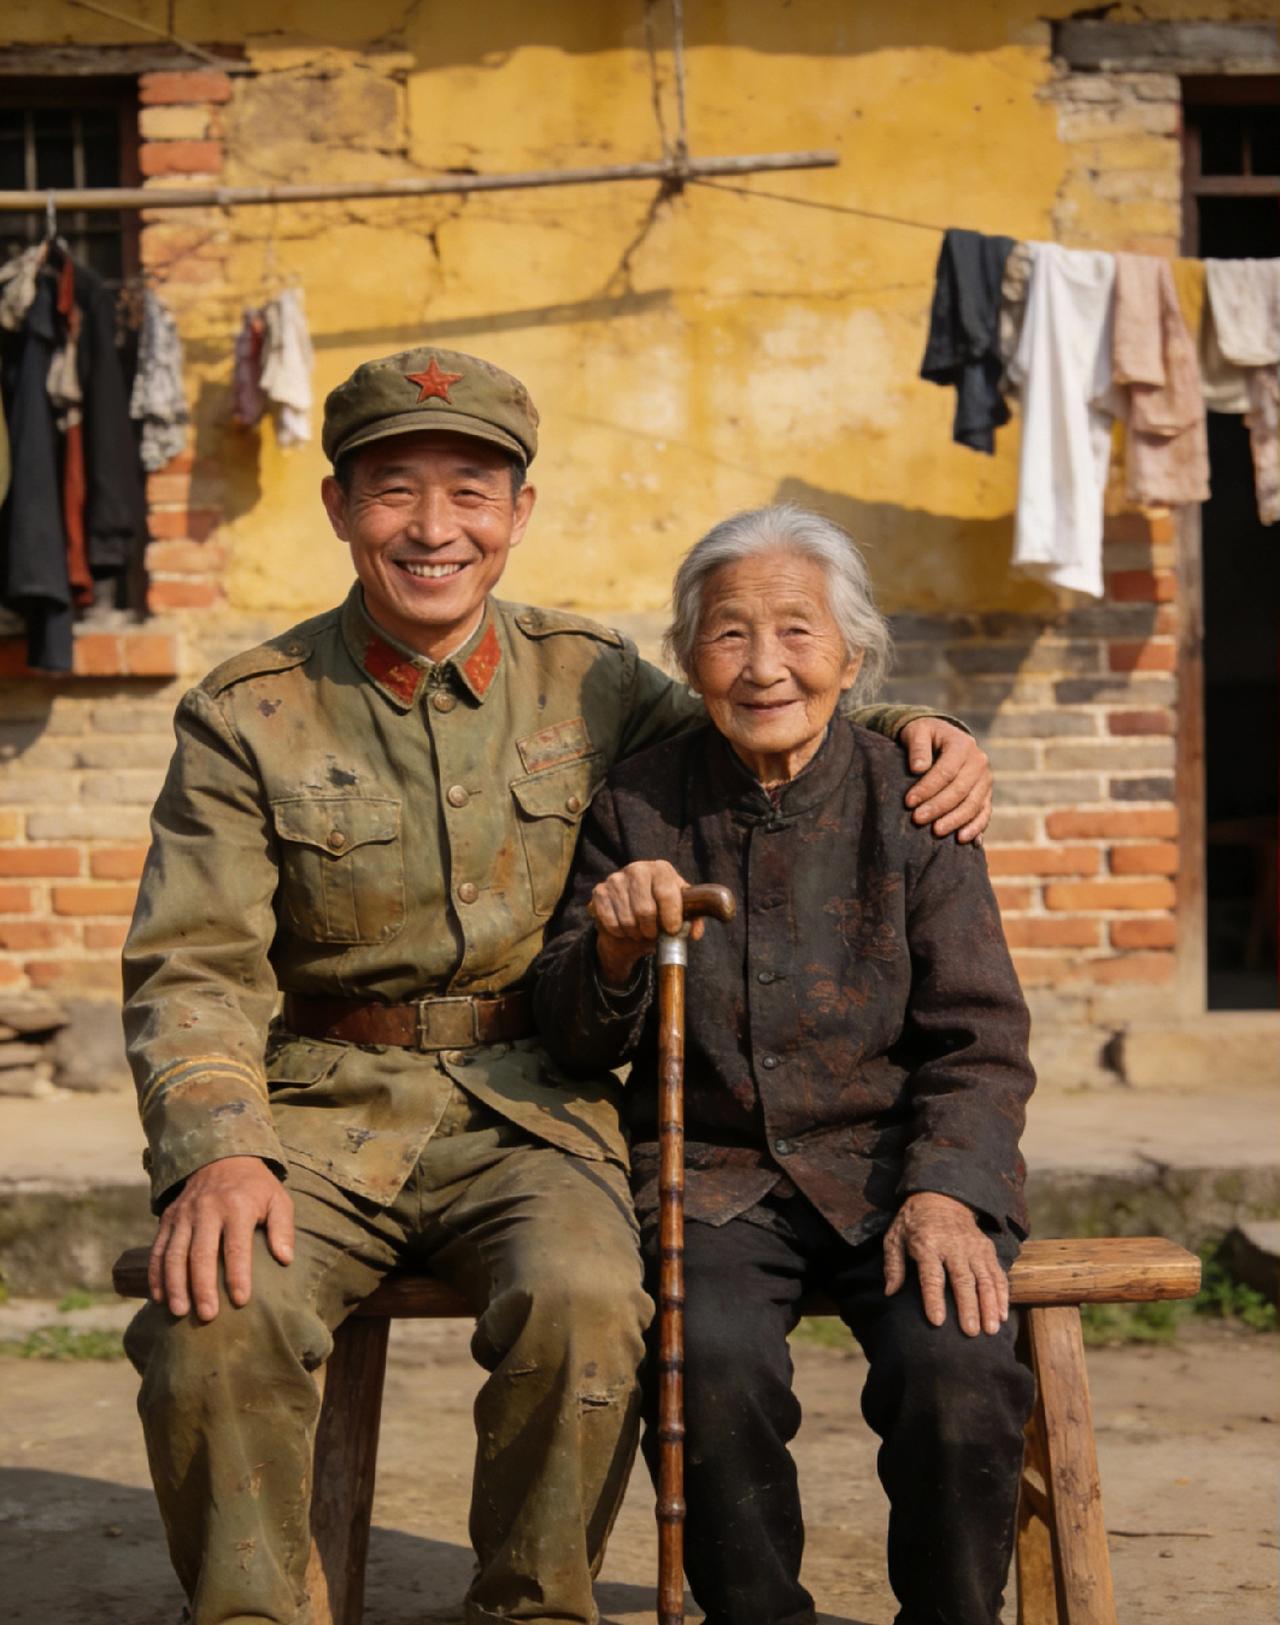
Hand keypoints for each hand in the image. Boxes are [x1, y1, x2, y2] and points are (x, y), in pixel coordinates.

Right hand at [148, 1155, 294, 1321]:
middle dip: (203, 1286)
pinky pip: (158, 1249)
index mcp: (237, 1205)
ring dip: (175, 1285)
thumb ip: (282, 1228)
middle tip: (208, 1315)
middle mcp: (206, 1210)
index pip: (237, 1246)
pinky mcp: (168, 1219)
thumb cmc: (255, 1187)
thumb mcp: (278, 1199)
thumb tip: (285, 1259)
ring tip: (180, 1312)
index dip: (238, 1274)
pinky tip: (160, 1298)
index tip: (241, 1300)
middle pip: (201, 1253)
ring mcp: (184, 1214)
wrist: (222, 1157)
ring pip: (174, 1253)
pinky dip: (156, 1274)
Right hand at [589, 859, 701, 986]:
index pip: (666, 892)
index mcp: (661, 869)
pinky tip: (625, 929)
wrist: (633, 916)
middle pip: (645, 909)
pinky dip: (620, 932)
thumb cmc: (661, 911)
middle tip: (653, 933)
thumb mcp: (681, 913)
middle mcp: (637, 868)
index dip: (671, 916)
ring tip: (640, 931)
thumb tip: (694, 933)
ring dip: (636, 933)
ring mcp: (616, 879)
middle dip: (651, 929)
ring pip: (627, 919)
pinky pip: (611, 921)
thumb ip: (693, 920)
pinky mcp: (599, 891)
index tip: (672, 930)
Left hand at [882, 1190, 1007, 1336]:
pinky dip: (1002, 1294)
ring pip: (984, 1279)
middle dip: (968, 1307)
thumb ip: (893, 1265)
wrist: (941, 1196)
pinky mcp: (987, 1248)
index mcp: (927, 1243)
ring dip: (989, 1305)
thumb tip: (890, 1293)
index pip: (931, 1275)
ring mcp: (973, 1247)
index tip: (937, 1321)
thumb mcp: (895, 1237)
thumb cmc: (914, 1222)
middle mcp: (953, 1245)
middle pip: (962, 1280)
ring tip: (991, 1329)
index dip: (934, 1299)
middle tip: (971, 1333)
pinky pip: (997, 1273)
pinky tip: (1002, 1314)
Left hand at [900, 718, 991, 842]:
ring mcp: (985, 780)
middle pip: (960, 790)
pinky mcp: (986, 794)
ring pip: (973, 804)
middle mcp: (979, 762)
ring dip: (955, 820)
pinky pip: (984, 813)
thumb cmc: (925, 736)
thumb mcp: (917, 731)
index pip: (946, 771)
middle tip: (917, 819)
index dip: (927, 788)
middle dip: (938, 807)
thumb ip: (917, 746)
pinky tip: (961, 839)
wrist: (943, 739)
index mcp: (963, 745)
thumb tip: (918, 768)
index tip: (908, 802)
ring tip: (935, 832)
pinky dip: (975, 828)